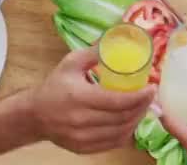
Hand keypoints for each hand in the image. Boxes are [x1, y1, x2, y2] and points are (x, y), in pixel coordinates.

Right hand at [33, 49, 155, 153]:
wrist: (34, 115)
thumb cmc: (54, 86)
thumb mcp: (71, 63)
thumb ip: (94, 52)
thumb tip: (116, 37)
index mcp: (80, 98)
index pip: (118, 101)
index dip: (139, 96)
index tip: (152, 88)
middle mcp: (82, 121)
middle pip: (122, 118)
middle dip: (142, 107)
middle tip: (150, 96)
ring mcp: (83, 138)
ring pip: (120, 133)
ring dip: (136, 120)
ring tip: (142, 107)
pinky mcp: (83, 148)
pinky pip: (112, 144)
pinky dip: (126, 133)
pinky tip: (129, 121)